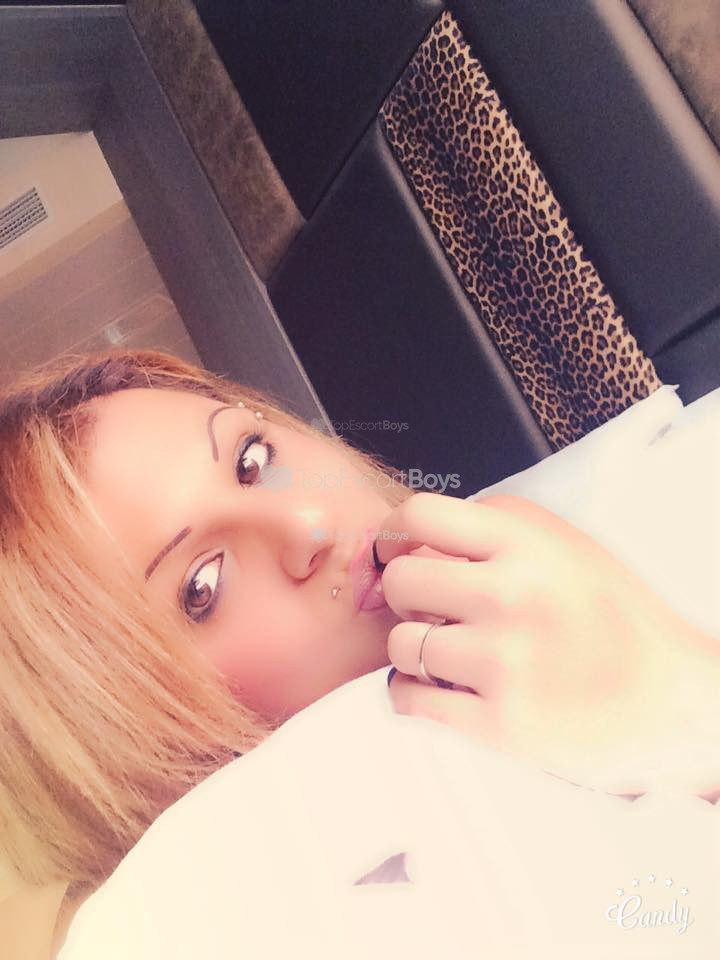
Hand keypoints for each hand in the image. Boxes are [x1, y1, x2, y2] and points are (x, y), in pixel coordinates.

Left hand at [379, 492, 719, 795]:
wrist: (677, 700)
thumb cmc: (614, 619)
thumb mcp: (564, 548)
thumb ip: (493, 534)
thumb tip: (411, 540)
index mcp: (529, 542)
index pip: (419, 514)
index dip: (399, 536)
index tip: (403, 554)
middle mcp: (513, 594)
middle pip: (401, 580)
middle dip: (409, 596)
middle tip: (433, 611)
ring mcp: (506, 660)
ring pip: (401, 643)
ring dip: (414, 651)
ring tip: (448, 657)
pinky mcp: (502, 724)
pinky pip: (408, 700)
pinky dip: (415, 696)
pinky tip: (444, 691)